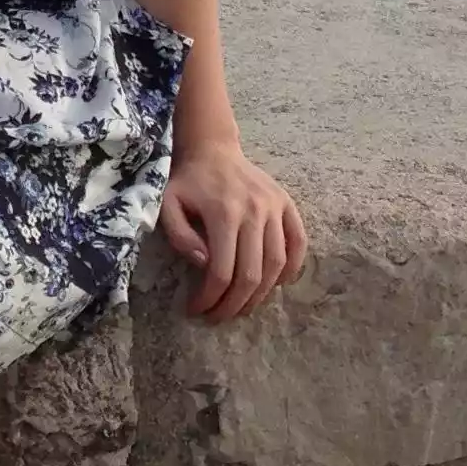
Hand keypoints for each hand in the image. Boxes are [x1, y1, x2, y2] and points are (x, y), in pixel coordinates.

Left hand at [157, 140, 306, 324]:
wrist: (212, 149)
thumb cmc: (188, 182)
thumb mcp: (168, 205)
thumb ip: (180, 236)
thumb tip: (203, 263)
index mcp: (223, 213)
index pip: (222, 271)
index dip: (211, 298)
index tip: (198, 310)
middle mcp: (255, 211)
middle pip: (252, 274)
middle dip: (234, 304)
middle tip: (219, 316)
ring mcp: (275, 207)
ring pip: (277, 263)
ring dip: (261, 294)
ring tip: (242, 306)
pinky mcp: (287, 204)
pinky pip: (298, 242)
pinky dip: (292, 268)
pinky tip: (275, 284)